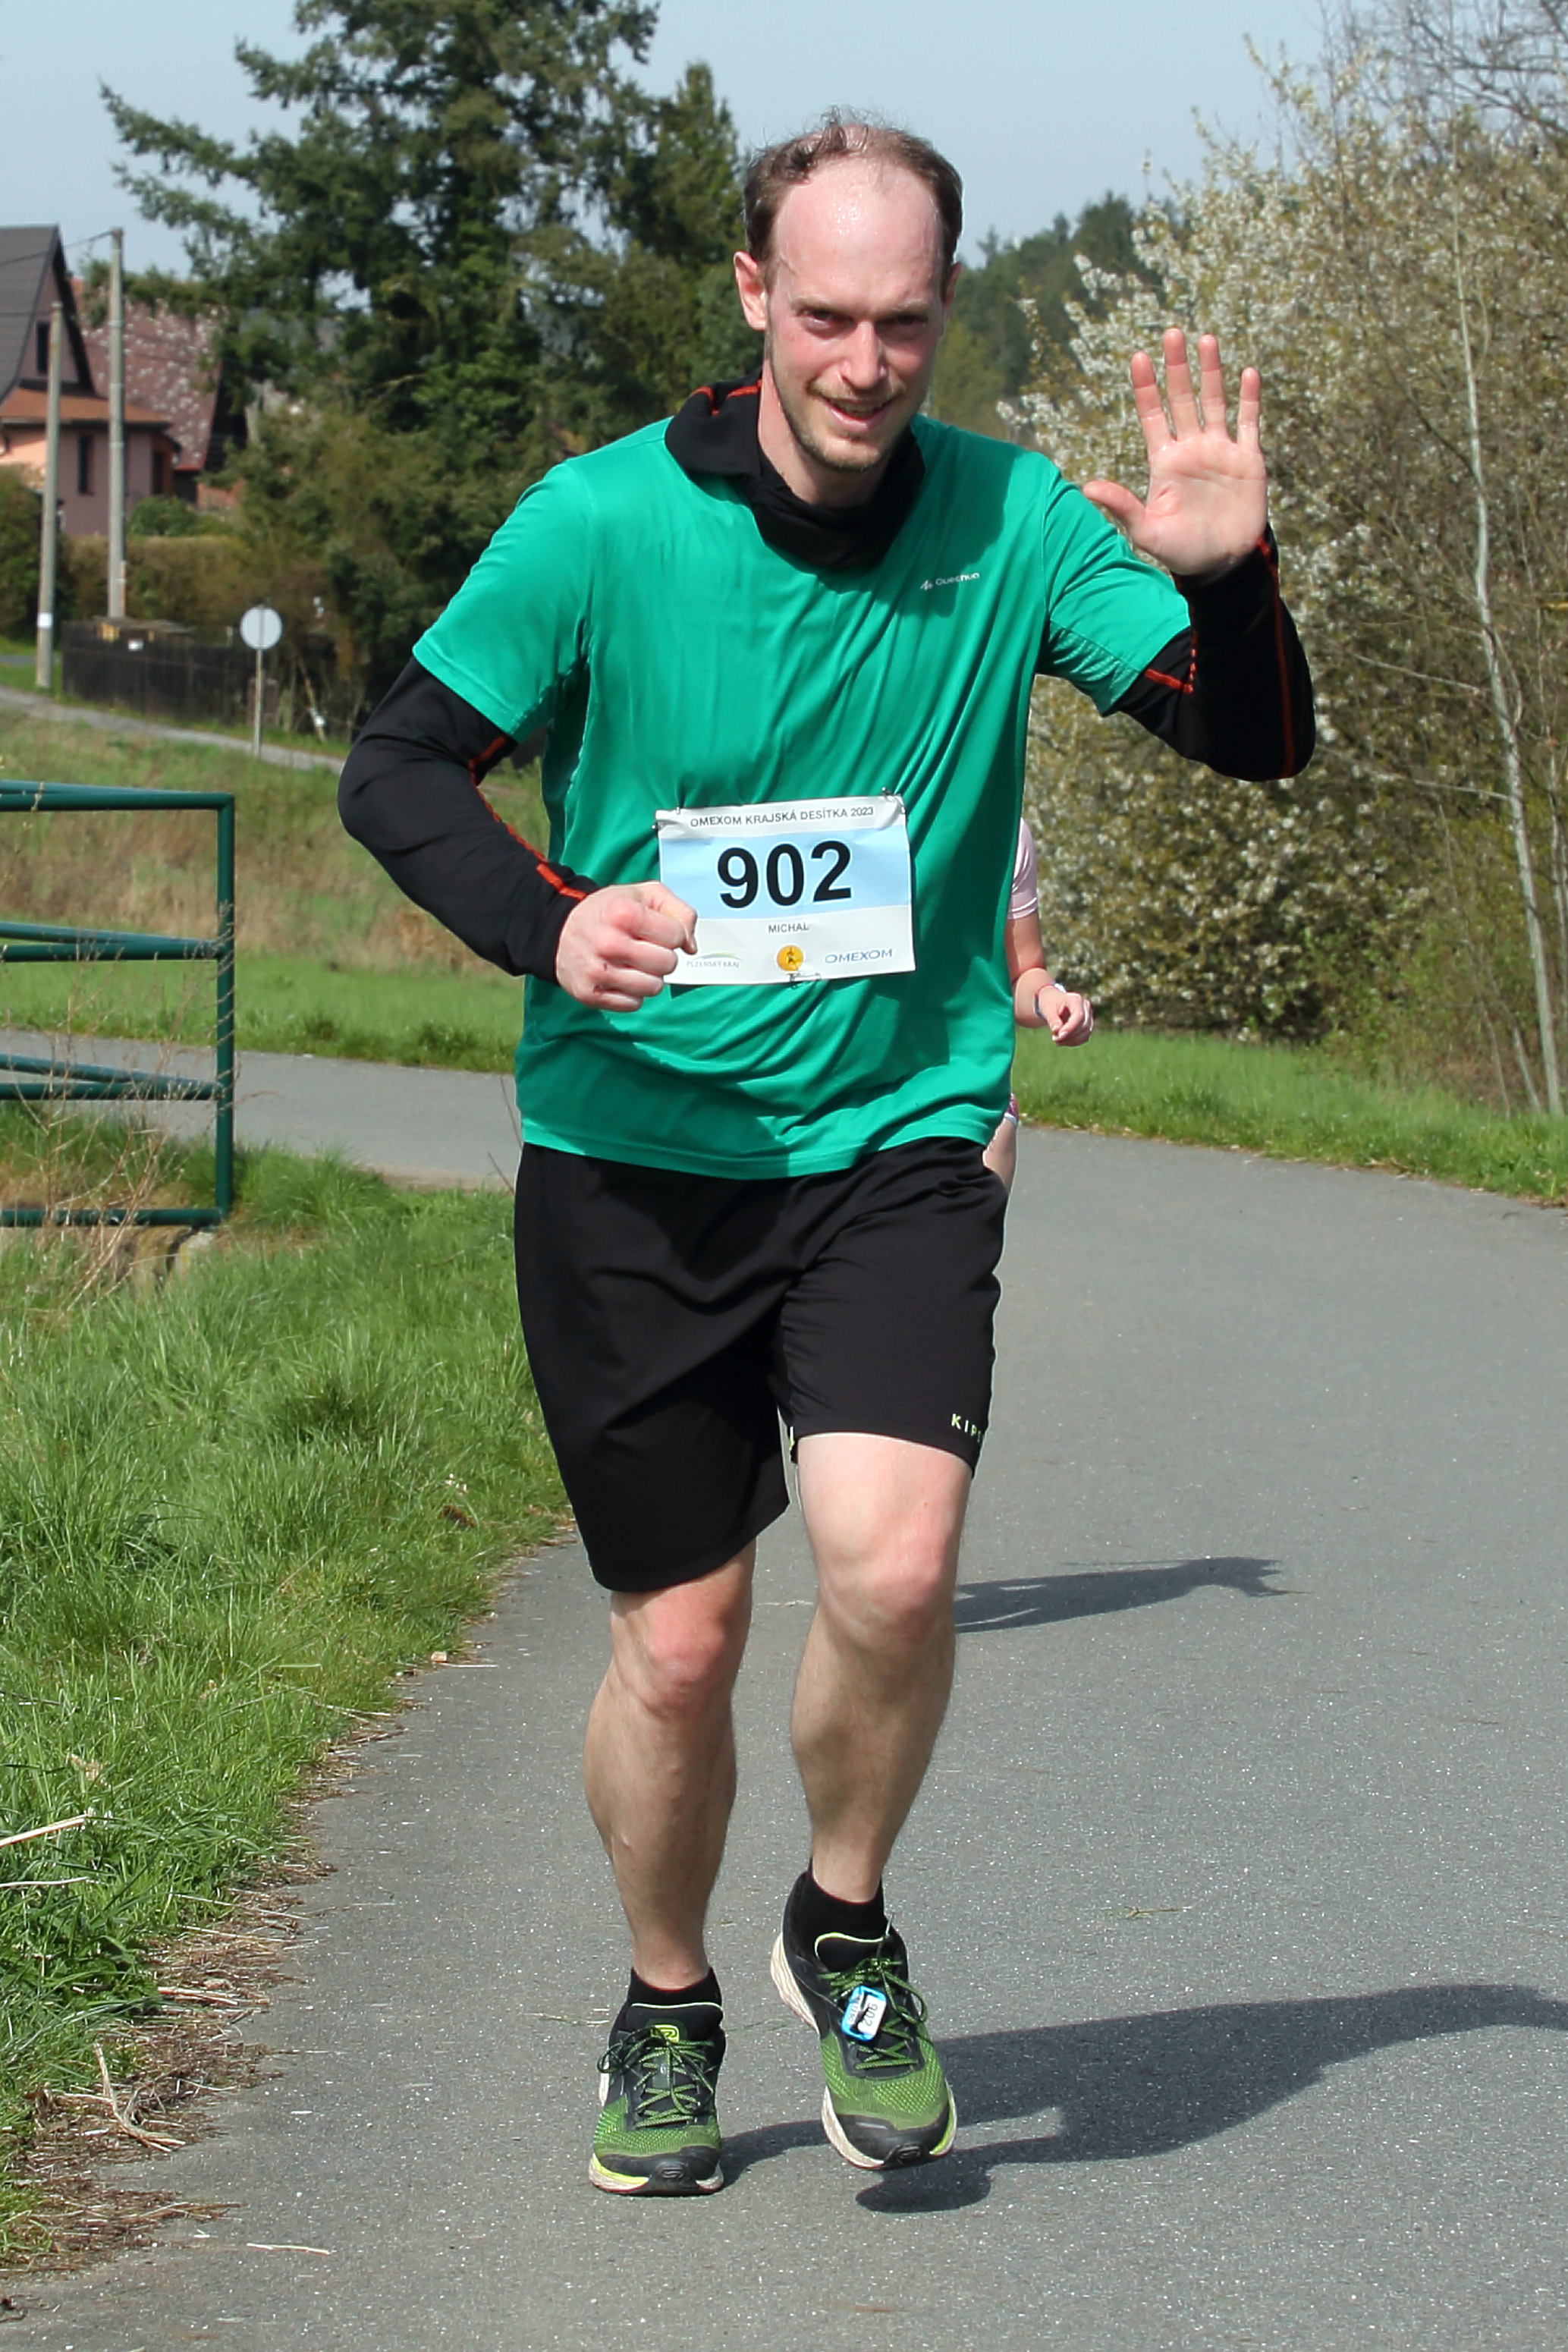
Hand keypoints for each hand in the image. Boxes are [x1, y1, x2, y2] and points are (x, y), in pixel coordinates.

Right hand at [555, 882, 695, 1011]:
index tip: (657, 931)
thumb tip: (691, 947)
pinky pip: (633, 1004)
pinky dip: (633, 993)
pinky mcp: (589, 994)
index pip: (676, 936)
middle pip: (667, 964)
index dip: (673, 934)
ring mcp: (596, 971)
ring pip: (653, 987)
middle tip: (647, 949)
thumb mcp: (644, 895)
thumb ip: (679, 912)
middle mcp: (608, 942)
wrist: (559, 930)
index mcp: (622, 912)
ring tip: (635, 964)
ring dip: (650, 977)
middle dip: (664, 957)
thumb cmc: (608, 912)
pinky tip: (621, 977)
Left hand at [1019, 970, 1093, 1043]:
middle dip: (1069, 1036)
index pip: (1079, 1016)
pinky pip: (1084, 1038)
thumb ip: (1052, 1020)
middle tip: (1054, 1039)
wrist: (1053, 1001)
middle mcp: (1085, 1007)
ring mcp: (1089, 1016)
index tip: (1059, 1036)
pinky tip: (1062, 1041)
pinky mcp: (1087, 1025)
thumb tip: (1057, 1031)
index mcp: (1076, 999)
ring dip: (1071, 1041)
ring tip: (1056, 1040)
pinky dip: (1073, 1042)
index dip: (1071, 1028)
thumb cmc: (1050, 1003)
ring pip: (1085, 1034)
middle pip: (1084, 1026)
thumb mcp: (1047, 1009)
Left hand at [1083, 330, 1266, 578]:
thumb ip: (1122, 506)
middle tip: (1172, 332)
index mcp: (1165, 461)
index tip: (1138, 358)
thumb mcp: (1147, 531)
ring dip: (1211, 372)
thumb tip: (1085, 486)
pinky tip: (1247, 373)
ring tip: (1206, 339)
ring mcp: (1220, 451)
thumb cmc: (1181, 551)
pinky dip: (1249, 399)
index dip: (1146, 388)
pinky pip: (1249, 423)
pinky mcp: (1248, 460)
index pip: (1153, 416)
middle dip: (1177, 367)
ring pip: (1215, 401)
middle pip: (1182, 399)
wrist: (1222, 565)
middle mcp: (1192, 449)